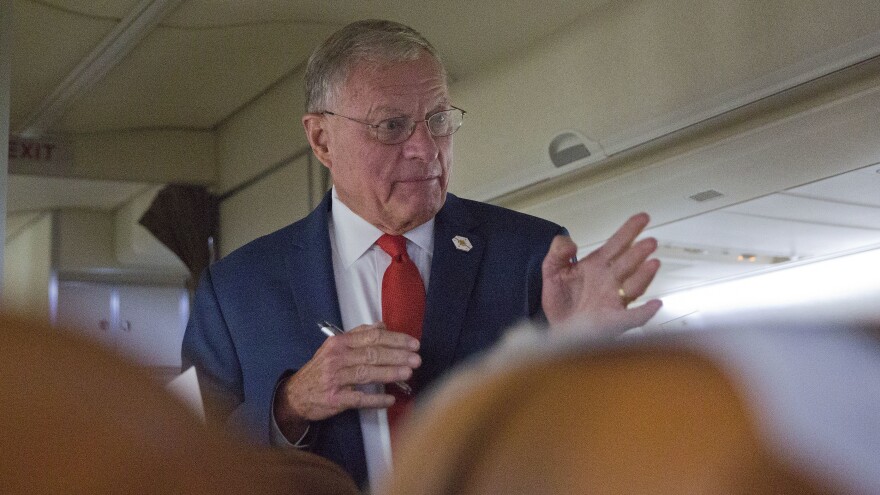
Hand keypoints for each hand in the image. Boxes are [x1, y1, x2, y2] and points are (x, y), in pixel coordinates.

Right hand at [273, 323, 419, 439]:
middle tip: (416, 359)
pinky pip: (359, 399)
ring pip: (367, 373)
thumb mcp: (336, 347)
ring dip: (390, 373)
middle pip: (372, 354)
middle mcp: (337, 358)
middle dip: (397, 356)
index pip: (372, 337)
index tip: (413, 343)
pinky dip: (376, 400)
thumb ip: (359, 335)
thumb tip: (382, 326)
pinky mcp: (335, 399)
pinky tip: (390, 399)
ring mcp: (335, 379)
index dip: (395, 339)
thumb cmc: (321, 369)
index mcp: (339, 342)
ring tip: (408, 373)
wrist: (296, 395)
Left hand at [541, 213, 661, 337]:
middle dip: (639, 252)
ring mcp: (615, 300)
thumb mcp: (552, 270)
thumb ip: (558, 252)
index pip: (617, 244)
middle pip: (628, 263)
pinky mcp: (614, 321)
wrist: (556, 328)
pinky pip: (633, 318)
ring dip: (644, 275)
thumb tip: (570, 243)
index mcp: (598, 265)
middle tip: (650, 242)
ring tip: (653, 263)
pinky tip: (655, 305)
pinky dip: (644, 313)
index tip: (644, 217)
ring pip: (634, 286)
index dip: (630, 231)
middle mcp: (611, 280)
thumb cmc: (560, 299)